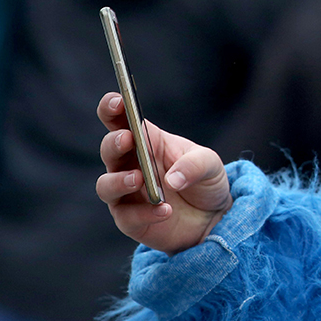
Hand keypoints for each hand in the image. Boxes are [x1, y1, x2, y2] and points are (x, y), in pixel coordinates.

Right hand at [95, 93, 231, 253]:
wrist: (214, 217)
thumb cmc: (206, 181)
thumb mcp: (210, 165)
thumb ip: (195, 165)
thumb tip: (172, 179)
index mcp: (147, 141)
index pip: (121, 120)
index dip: (113, 108)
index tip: (118, 101)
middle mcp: (131, 165)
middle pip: (109, 149)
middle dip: (114, 143)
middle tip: (127, 140)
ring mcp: (127, 193)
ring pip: (106, 185)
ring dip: (118, 180)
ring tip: (139, 179)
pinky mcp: (131, 220)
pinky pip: (127, 217)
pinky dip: (144, 213)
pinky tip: (165, 210)